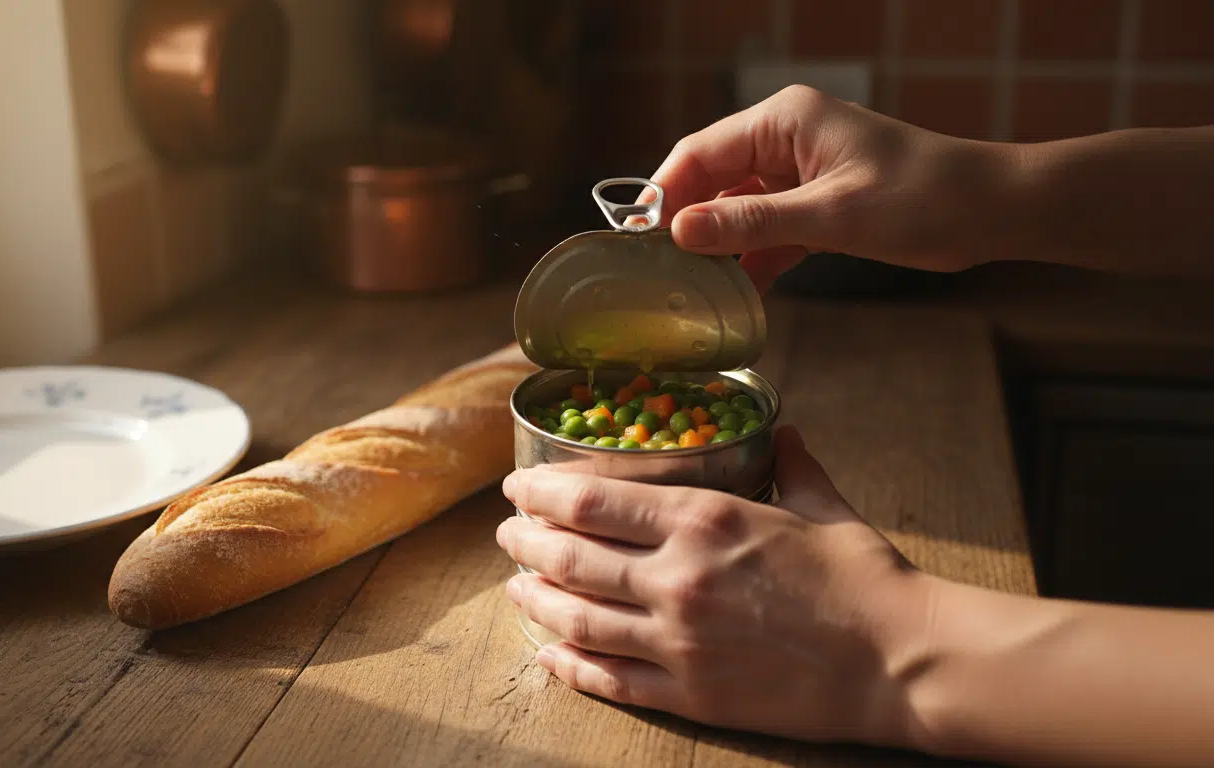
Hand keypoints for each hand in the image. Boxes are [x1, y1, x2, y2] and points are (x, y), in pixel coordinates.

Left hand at [495, 426, 932, 746]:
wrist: (901, 663)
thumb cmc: (865, 578)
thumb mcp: (821, 507)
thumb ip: (790, 465)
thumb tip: (783, 432)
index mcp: (705, 519)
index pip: (590, 499)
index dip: (539, 492)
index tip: (517, 486)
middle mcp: (677, 577)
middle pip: (568, 556)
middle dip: (524, 542)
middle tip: (506, 534)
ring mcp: (678, 641)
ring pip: (575, 618)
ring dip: (533, 600)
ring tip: (514, 588)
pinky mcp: (689, 694)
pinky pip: (609, 679)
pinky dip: (569, 665)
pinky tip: (550, 654)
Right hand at [649, 85, 1013, 290]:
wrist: (990, 211)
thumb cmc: (923, 197)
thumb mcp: (833, 215)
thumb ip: (753, 225)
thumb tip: (680, 231)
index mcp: (783, 121)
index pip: (700, 153)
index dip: (664, 194)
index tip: (638, 241)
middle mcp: (783, 141)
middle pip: (710, 182)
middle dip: (684, 225)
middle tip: (656, 274)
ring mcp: (797, 176)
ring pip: (734, 213)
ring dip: (717, 250)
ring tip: (688, 291)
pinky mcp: (815, 209)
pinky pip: (765, 235)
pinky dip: (752, 264)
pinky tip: (737, 297)